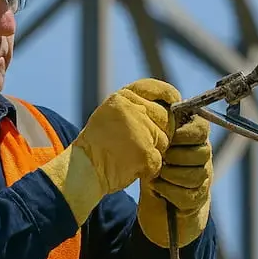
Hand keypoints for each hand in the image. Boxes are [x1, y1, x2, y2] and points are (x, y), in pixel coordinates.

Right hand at [40, 78, 178, 224]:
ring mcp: (139, 130)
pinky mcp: (145, 151)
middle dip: (160, 132)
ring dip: (154, 152)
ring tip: (131, 157)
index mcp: (121, 98)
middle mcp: (131, 109)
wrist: (82, 170)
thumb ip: (135, 108)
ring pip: (164, 140)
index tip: (175, 101)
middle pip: (165, 118)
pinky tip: (132, 168)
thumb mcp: (111, 116)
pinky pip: (159, 160)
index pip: (153, 87)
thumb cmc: (97, 147)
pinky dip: (149, 168)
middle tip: (139, 145)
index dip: (168, 93)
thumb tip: (168, 109)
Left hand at [137, 114, 211, 247]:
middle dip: (177, 155)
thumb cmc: (153, 163)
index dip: (186, 132)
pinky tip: (156, 186)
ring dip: (172, 174)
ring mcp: (202, 179)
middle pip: (202, 152)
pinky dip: (168, 190)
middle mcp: (203, 157)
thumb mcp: (152, 141)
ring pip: (196, 174)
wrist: (157, 200)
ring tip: (156, 172)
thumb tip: (156, 101)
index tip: (168, 136)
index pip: (202, 128)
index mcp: (194, 138)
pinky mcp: (196, 200)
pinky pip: (188, 195)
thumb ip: (156, 123)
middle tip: (160, 157)